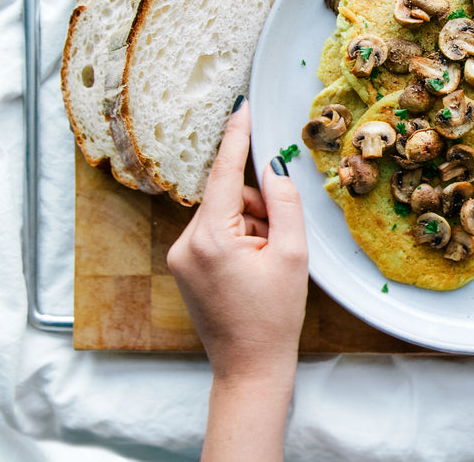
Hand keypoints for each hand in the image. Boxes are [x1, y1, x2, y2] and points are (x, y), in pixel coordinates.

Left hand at [167, 98, 307, 460]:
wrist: (250, 366)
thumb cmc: (275, 316)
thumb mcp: (293, 254)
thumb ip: (284, 203)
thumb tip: (274, 168)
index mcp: (212, 238)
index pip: (225, 173)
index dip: (236, 137)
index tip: (242, 107)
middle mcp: (186, 243)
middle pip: (228, 196)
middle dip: (257, 207)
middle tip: (279, 242)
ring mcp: (180, 256)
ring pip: (222, 214)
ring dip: (249, 225)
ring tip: (267, 263)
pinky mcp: (182, 267)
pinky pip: (213, 233)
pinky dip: (237, 238)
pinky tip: (252, 268)